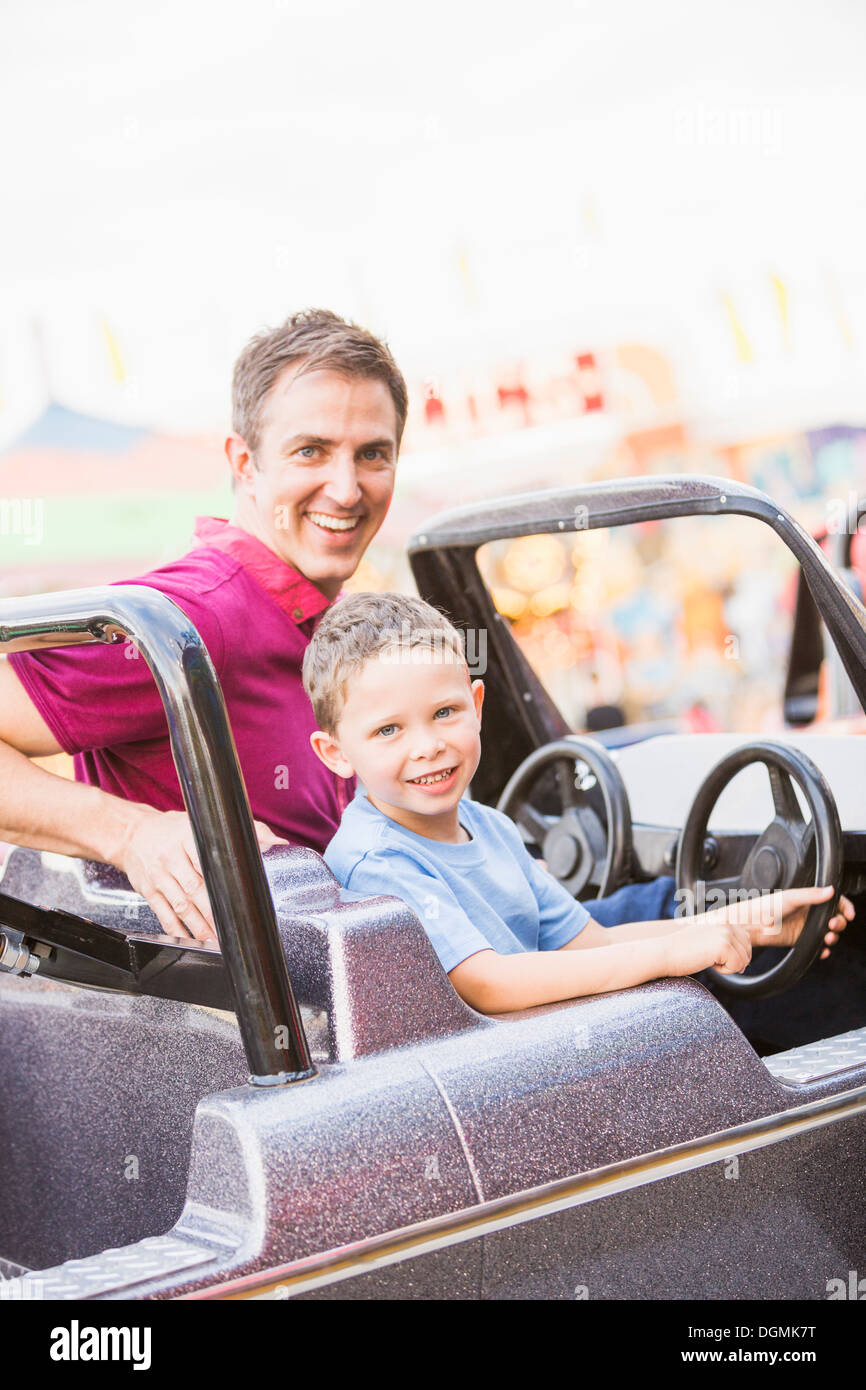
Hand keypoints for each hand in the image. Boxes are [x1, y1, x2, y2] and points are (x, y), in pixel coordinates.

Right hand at [116, 805, 287, 942]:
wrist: (131, 834)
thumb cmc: (172, 830)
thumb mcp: (202, 823)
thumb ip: (242, 830)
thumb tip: (274, 842)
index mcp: (188, 837)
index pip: (210, 861)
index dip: (225, 883)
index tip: (241, 899)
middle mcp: (171, 857)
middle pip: (196, 888)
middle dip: (215, 913)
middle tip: (232, 930)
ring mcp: (158, 876)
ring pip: (181, 906)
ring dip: (199, 927)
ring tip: (216, 941)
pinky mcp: (148, 891)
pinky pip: (163, 914)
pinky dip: (177, 930)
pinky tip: (190, 940)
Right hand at [667, 917, 752, 976]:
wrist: (664, 953)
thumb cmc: (682, 950)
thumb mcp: (706, 939)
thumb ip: (725, 941)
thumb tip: (745, 959)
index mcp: (723, 921)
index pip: (746, 938)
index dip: (737, 953)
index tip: (719, 957)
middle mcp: (726, 924)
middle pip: (748, 950)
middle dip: (734, 961)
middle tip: (712, 960)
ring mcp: (725, 934)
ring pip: (744, 960)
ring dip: (728, 966)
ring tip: (708, 960)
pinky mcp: (723, 946)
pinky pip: (737, 966)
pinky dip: (724, 971)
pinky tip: (708, 963)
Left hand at [707, 885, 853, 957]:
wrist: (751, 924)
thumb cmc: (767, 906)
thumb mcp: (791, 897)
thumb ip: (811, 895)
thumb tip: (831, 890)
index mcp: (809, 900)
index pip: (834, 902)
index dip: (844, 907)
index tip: (848, 914)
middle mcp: (810, 913)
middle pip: (834, 918)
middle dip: (839, 923)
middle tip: (833, 925)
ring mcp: (806, 927)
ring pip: (828, 933)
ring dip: (832, 937)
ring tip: (827, 938)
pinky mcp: (800, 941)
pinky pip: (817, 947)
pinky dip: (823, 950)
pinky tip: (822, 950)